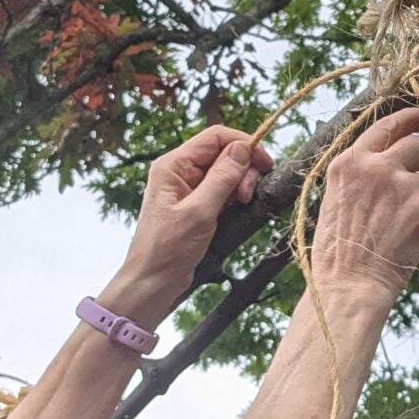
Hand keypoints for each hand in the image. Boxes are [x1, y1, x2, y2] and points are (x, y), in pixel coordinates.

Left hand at [117, 126, 271, 299]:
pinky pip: (220, 189)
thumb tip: (243, 148)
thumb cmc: (169, 249)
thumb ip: (222, 177)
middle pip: (222, 152)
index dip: (244, 144)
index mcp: (173, 165)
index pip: (215, 136)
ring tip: (243, 204)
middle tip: (247, 195)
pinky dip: (233, 196)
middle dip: (243, 168)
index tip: (266, 164)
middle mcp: (179, 171)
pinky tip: (237, 210)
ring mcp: (187, 188)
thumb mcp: (200, 212)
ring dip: (240, 183)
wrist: (152, 281)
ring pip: (225, 171)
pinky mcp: (195, 204)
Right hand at [309, 107, 418, 301]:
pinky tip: (407, 238)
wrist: (349, 284)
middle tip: (409, 188)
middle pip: (417, 145)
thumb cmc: (339, 250)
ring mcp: (403, 185)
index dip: (413, 117)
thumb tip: (392, 159)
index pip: (388, 125)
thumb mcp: (337, 197)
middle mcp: (376, 166)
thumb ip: (362, 173)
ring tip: (395, 226)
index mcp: (350, 162)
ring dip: (418, 198)